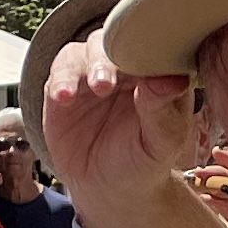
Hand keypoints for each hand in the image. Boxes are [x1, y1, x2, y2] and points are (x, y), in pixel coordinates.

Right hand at [38, 38, 206, 203]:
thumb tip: (168, 80)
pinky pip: (59, 72)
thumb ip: (162, 111)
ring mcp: (92, 72)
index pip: (155, 46)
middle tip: (107, 84)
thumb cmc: (144, 160)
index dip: (148, 49)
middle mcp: (124, 65)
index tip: (144, 68)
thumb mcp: (162, 142)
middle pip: (117, 41)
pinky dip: (60, 81)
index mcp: (156, 71)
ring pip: (86, 50)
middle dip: (112, 57)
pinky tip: (63, 97)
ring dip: (86, 66)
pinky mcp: (64, 85)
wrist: (109, 187)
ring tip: (91, 89)